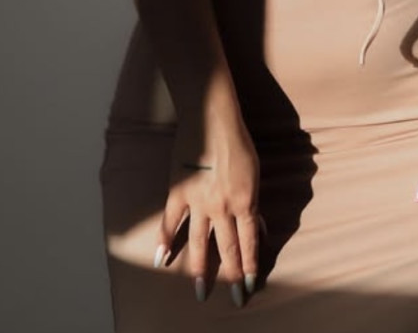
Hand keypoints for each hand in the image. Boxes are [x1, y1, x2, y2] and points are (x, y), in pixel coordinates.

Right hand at [154, 109, 265, 307]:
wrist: (212, 117)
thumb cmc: (239, 141)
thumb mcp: (254, 173)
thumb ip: (252, 201)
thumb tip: (256, 225)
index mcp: (245, 201)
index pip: (250, 243)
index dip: (251, 266)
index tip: (251, 286)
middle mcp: (223, 207)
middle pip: (228, 249)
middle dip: (233, 277)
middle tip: (234, 300)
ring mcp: (198, 202)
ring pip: (201, 243)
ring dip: (201, 270)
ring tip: (200, 293)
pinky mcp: (178, 192)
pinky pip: (171, 222)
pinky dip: (165, 241)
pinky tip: (161, 260)